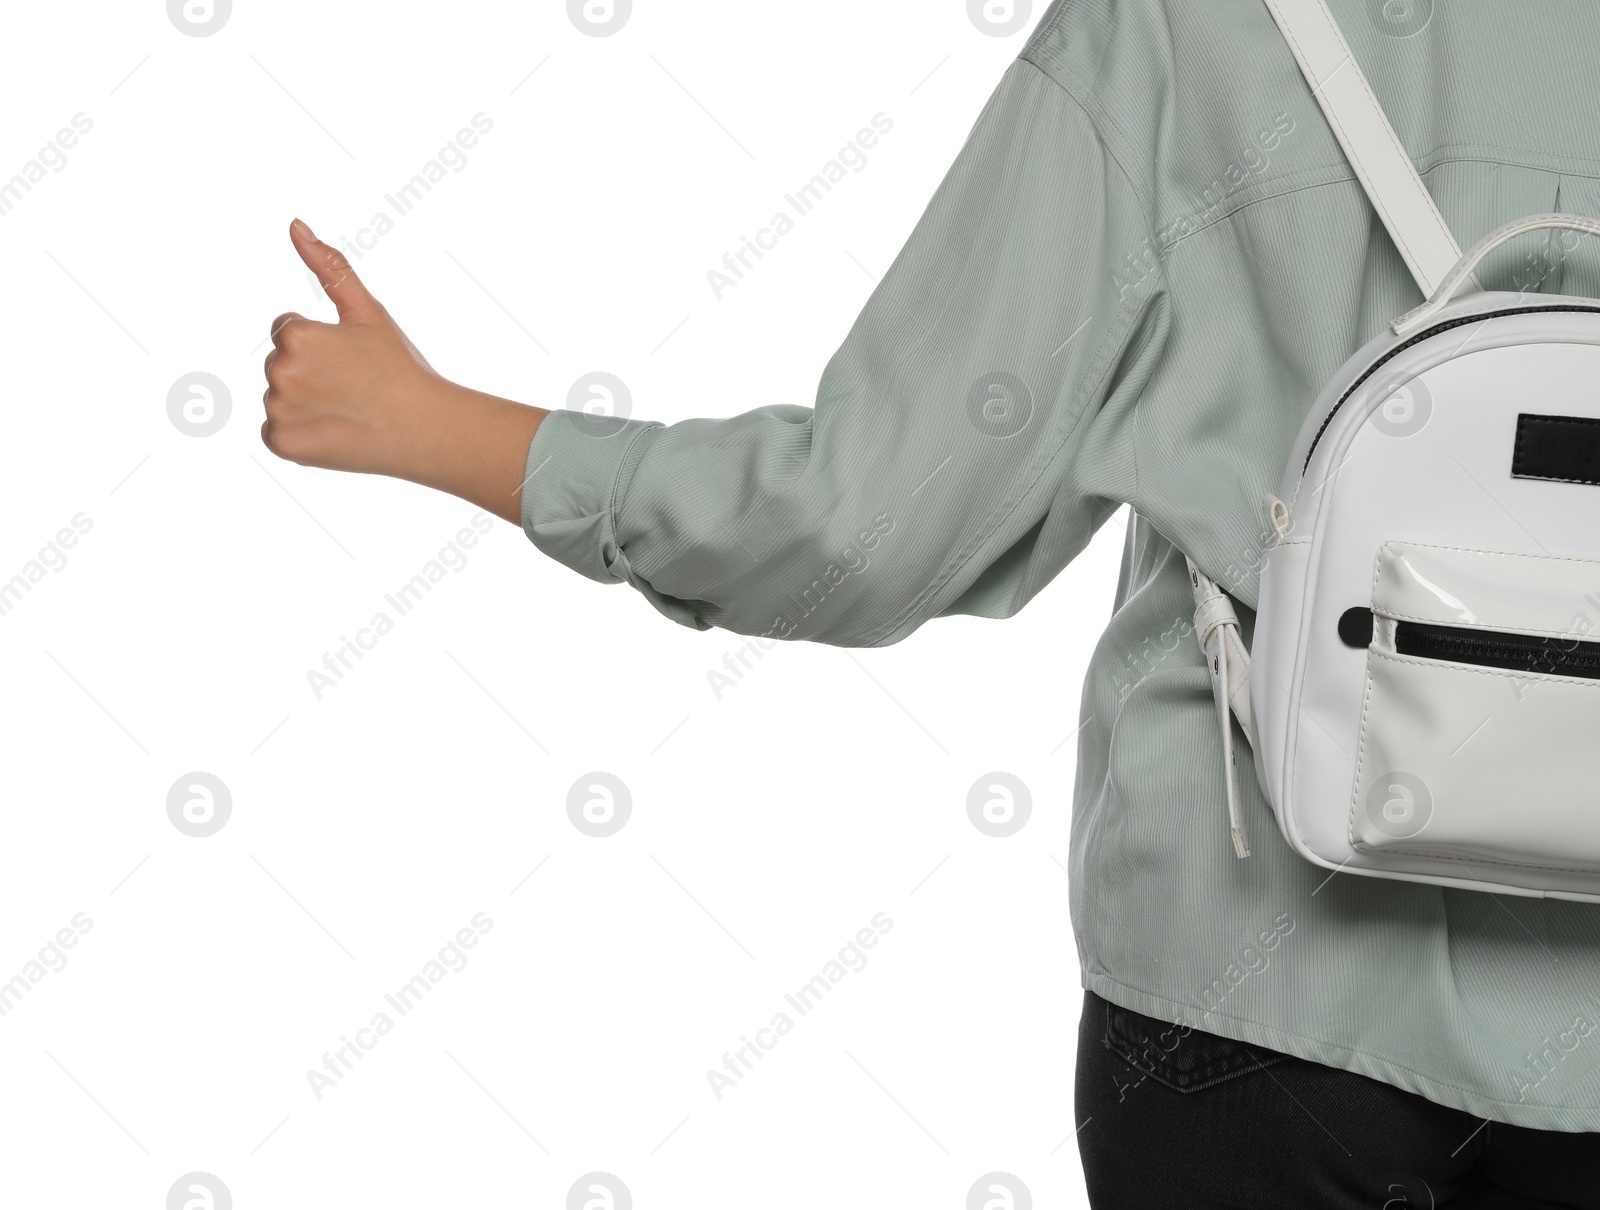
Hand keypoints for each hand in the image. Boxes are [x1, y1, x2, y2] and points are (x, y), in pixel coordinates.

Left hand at [262, 219, 441, 477]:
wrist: (426, 430)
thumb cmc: (400, 368)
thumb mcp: (368, 312)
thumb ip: (329, 267)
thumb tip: (295, 224)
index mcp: (296, 335)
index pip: (287, 331)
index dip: (323, 345)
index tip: (353, 362)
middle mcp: (280, 371)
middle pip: (279, 365)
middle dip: (310, 374)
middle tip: (353, 389)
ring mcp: (279, 410)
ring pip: (278, 399)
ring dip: (304, 406)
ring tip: (346, 413)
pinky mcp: (282, 444)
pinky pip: (277, 434)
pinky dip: (300, 437)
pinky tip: (333, 434)